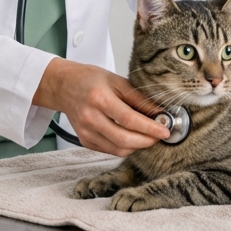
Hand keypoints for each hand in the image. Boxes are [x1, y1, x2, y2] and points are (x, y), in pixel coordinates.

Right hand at [33, 58, 169, 155]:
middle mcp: (90, 118)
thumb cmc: (91, 80)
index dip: (149, 128)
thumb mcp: (118, 81)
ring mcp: (86, 132)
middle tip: (159, 136)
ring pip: (118, 149)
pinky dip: (124, 147)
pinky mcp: (85, 141)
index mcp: (100, 99)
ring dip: (137, 146)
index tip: (165, 131)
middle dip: (147, 141)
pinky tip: (132, 137)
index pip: (129, 119)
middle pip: (124, 139)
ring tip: (147, 136)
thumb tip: (159, 113)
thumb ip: (139, 99)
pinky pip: (110, 150)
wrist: (65, 86)